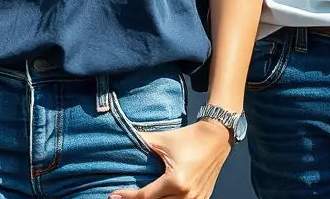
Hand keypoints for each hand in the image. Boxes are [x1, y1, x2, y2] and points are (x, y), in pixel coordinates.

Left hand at [109, 119, 231, 198]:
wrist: (216, 138)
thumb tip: (123, 137)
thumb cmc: (188, 137)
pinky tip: (160, 198)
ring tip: (140, 198)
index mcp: (175, 181)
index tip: (113, 196)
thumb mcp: (163, 139)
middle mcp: (186, 196)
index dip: (127, 197)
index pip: (145, 196)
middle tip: (123, 198)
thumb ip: (142, 141)